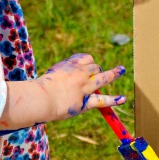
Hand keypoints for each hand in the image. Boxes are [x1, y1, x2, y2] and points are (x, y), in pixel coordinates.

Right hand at [0, 54, 125, 129]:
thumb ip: (49, 82)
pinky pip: (103, 99)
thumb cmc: (35, 93)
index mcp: (69, 65)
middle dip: (96, 71)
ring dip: (113, 73)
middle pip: (95, 66)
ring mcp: (85, 86)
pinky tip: (123, 99)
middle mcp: (79, 73)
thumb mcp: (43, 81)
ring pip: (103, 77)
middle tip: (93, 78)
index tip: (87, 67)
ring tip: (121, 69)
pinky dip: (114, 99)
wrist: (39, 100)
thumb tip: (35, 91)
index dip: (88, 63)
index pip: (85, 58)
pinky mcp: (86, 101)